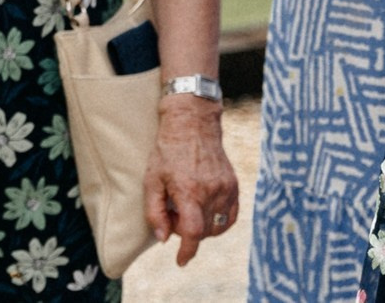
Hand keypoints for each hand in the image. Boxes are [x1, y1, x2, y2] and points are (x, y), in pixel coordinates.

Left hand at [144, 96, 239, 264]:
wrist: (192, 123)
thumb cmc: (167, 151)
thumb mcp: (151, 180)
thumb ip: (154, 212)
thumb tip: (163, 239)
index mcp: (189, 191)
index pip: (193, 233)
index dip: (187, 251)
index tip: (181, 260)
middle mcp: (211, 191)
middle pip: (203, 231)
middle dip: (187, 232)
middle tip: (174, 214)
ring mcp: (225, 188)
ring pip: (218, 226)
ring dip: (203, 227)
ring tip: (189, 208)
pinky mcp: (234, 184)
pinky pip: (231, 215)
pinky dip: (220, 221)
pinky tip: (207, 211)